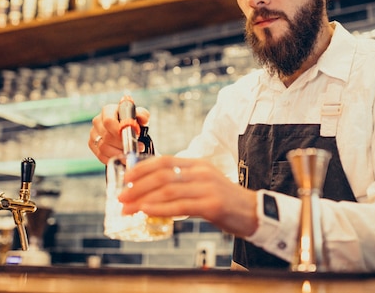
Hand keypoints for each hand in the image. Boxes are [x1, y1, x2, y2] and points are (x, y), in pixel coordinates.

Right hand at [89, 103, 149, 163]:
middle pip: (106, 136)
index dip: (118, 131)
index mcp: (107, 110)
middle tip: (135, 147)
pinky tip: (123, 158)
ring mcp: (94, 134)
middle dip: (122, 144)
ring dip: (119, 153)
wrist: (126, 129)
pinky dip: (113, 158)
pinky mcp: (92, 145)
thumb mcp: (140, 115)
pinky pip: (101, 156)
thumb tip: (143, 120)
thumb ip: (142, 115)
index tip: (131, 137)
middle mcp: (98, 121)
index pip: (109, 121)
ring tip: (131, 153)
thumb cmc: (132, 120)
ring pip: (103, 147)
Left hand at [118, 156, 258, 237]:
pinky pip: (179, 206)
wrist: (254, 213)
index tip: (125, 178)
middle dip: (137, 186)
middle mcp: (201, 172)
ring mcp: (207, 187)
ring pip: (167, 189)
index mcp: (197, 164)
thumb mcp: (202, 186)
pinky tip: (146, 211)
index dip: (142, 168)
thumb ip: (181, 185)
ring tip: (127, 208)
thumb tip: (151, 193)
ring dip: (142, 199)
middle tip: (120, 197)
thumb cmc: (225, 202)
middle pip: (162, 175)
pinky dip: (159, 208)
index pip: (164, 160)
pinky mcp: (212, 205)